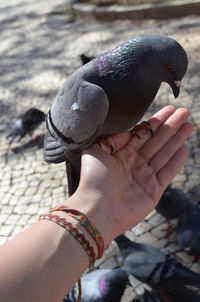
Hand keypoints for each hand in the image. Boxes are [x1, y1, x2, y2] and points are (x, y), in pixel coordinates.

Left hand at [68, 105, 192, 242]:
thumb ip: (114, 139)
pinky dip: (176, 161)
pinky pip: (168, 173)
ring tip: (188, 126)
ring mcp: (145, 177)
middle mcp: (135, 163)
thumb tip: (129, 131)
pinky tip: (184, 149)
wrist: (97, 209)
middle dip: (171, 126)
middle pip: (157, 141)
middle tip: (184, 112)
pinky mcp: (153, 191)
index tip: (169, 110)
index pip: (143, 133)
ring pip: (165, 154)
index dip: (157, 121)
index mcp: (122, 153)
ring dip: (177, 140)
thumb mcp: (97, 150)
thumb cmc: (93, 180)